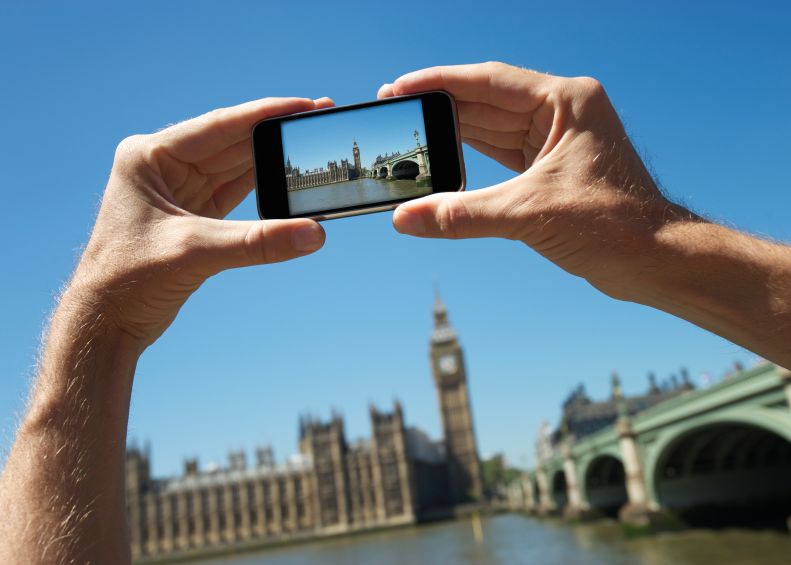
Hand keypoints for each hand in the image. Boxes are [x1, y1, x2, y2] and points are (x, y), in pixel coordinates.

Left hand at [73, 97, 332, 347]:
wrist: (106, 323)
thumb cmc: (128, 279)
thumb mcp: (195, 251)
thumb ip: (258, 241)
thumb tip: (314, 233)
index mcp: (150, 155)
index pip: (219, 125)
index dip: (266, 114)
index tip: (307, 105)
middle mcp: (165, 166)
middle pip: (233, 143)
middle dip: (275, 135)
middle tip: (318, 121)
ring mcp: (180, 192)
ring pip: (238, 169)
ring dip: (273, 162)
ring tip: (310, 151)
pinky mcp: (194, 218)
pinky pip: (237, 196)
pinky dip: (264, 192)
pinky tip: (290, 183)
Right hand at [380, 62, 694, 299]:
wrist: (654, 261)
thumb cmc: (612, 226)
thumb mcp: (528, 214)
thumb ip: (461, 214)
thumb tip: (404, 218)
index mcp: (566, 101)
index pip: (489, 82)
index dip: (439, 83)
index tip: (400, 87)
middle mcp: (563, 113)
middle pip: (488, 103)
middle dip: (442, 108)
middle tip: (397, 109)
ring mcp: (558, 141)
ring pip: (493, 130)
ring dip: (454, 134)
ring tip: (413, 134)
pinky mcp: (552, 170)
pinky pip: (503, 156)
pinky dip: (473, 160)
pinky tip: (445, 160)